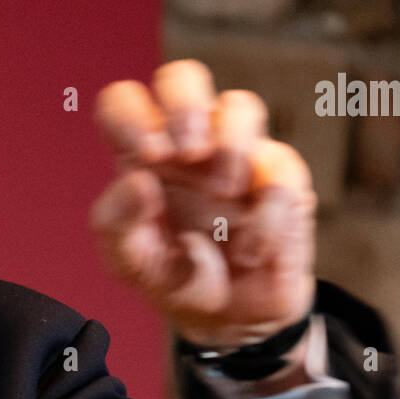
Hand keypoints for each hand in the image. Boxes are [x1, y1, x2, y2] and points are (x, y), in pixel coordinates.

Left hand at [90, 60, 316, 349]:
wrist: (229, 322)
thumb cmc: (174, 279)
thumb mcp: (130, 262)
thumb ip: (116, 224)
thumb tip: (136, 180)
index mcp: (144, 156)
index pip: (123, 101)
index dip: (130, 115)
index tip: (145, 156)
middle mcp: (190, 146)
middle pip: (184, 76)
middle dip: (184, 105)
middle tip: (184, 154)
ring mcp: (239, 157)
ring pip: (241, 104)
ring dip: (230, 146)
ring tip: (221, 195)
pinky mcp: (283, 182)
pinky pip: (281, 171)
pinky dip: (264, 217)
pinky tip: (249, 252)